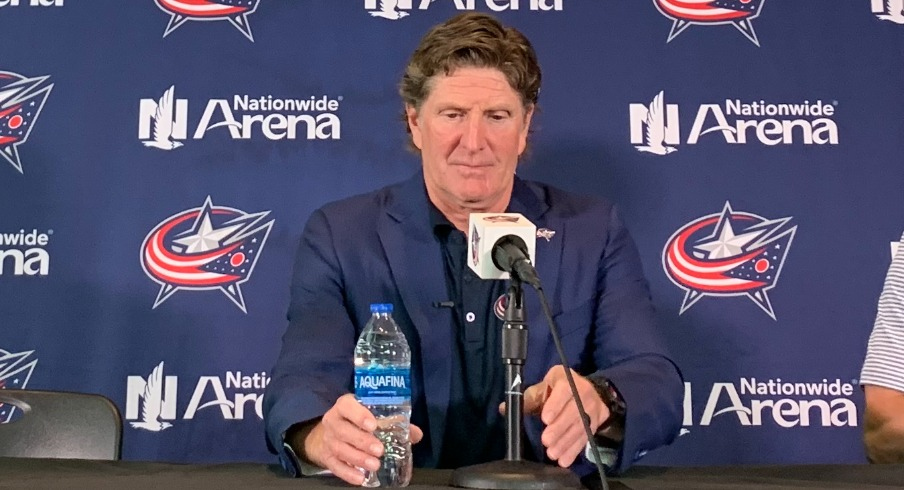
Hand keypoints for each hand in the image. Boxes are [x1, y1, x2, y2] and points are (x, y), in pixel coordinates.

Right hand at [296, 394, 423, 484]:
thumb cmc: (358, 421)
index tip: (373, 425)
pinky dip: (348, 473)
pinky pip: (335, 466)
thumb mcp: (373, 416)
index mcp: (344, 406)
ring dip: (357, 458)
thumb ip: (395, 423)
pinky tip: (361, 478)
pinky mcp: (326, 456)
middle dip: (362, 441)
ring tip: (374, 465)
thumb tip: (416, 434)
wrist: (331, 433)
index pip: (347, 406)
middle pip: (343, 430)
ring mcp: (328, 439)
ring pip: (340, 449)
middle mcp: (333, 421)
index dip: (359, 415)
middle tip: (379, 450)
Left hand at [501, 366, 607, 467]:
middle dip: (559, 428)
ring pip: (580, 427)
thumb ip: (527, 399)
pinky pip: (586, 438)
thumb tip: (504, 409)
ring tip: (552, 454)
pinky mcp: (596, 423)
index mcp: (567, 380)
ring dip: (566, 442)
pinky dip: (574, 450)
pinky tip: (564, 460)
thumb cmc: (558, 389)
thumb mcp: (543, 387)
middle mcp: (584, 392)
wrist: (589, 391)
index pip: (564, 390)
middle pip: (574, 412)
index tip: (545, 419)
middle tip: (546, 441)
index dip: (556, 404)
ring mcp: (593, 408)